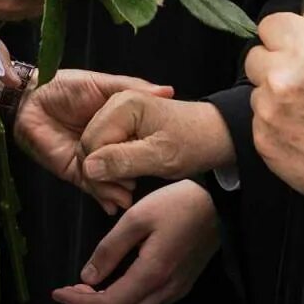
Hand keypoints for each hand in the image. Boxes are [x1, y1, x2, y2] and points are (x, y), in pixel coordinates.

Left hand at [13, 68, 172, 213]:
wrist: (31, 98)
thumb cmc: (66, 86)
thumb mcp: (104, 85)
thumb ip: (133, 87)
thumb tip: (168, 91)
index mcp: (115, 125)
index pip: (135, 143)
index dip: (147, 153)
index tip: (162, 160)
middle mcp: (105, 145)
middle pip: (123, 165)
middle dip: (132, 177)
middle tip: (142, 184)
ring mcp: (89, 160)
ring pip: (107, 179)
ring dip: (118, 190)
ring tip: (128, 198)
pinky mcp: (72, 171)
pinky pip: (89, 185)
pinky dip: (101, 196)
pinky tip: (113, 203)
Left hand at [51, 179, 219, 303]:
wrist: (219, 204)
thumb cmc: (176, 204)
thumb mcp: (136, 217)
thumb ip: (109, 249)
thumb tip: (87, 277)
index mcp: (152, 275)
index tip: (58, 293)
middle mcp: (166, 291)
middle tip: (71, 291)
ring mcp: (176, 291)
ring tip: (87, 289)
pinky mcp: (181, 286)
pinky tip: (113, 285)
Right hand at [80, 94, 233, 188]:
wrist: (215, 135)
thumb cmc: (194, 142)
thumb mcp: (159, 156)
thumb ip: (122, 160)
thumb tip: (90, 167)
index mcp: (123, 104)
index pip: (91, 143)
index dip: (100, 172)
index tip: (121, 192)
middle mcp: (115, 104)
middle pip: (89, 146)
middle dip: (100, 176)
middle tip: (122, 199)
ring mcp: (118, 114)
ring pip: (94, 151)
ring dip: (105, 176)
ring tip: (125, 196)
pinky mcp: (121, 126)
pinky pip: (105, 150)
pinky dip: (111, 170)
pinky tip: (123, 188)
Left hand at [245, 13, 303, 208]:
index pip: (270, 25)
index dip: (286, 34)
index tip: (296, 45)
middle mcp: (279, 78)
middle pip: (255, 59)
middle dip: (274, 64)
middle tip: (301, 78)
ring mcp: (269, 113)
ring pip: (258, 94)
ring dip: (275, 98)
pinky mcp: (265, 143)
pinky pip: (262, 125)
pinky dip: (277, 127)